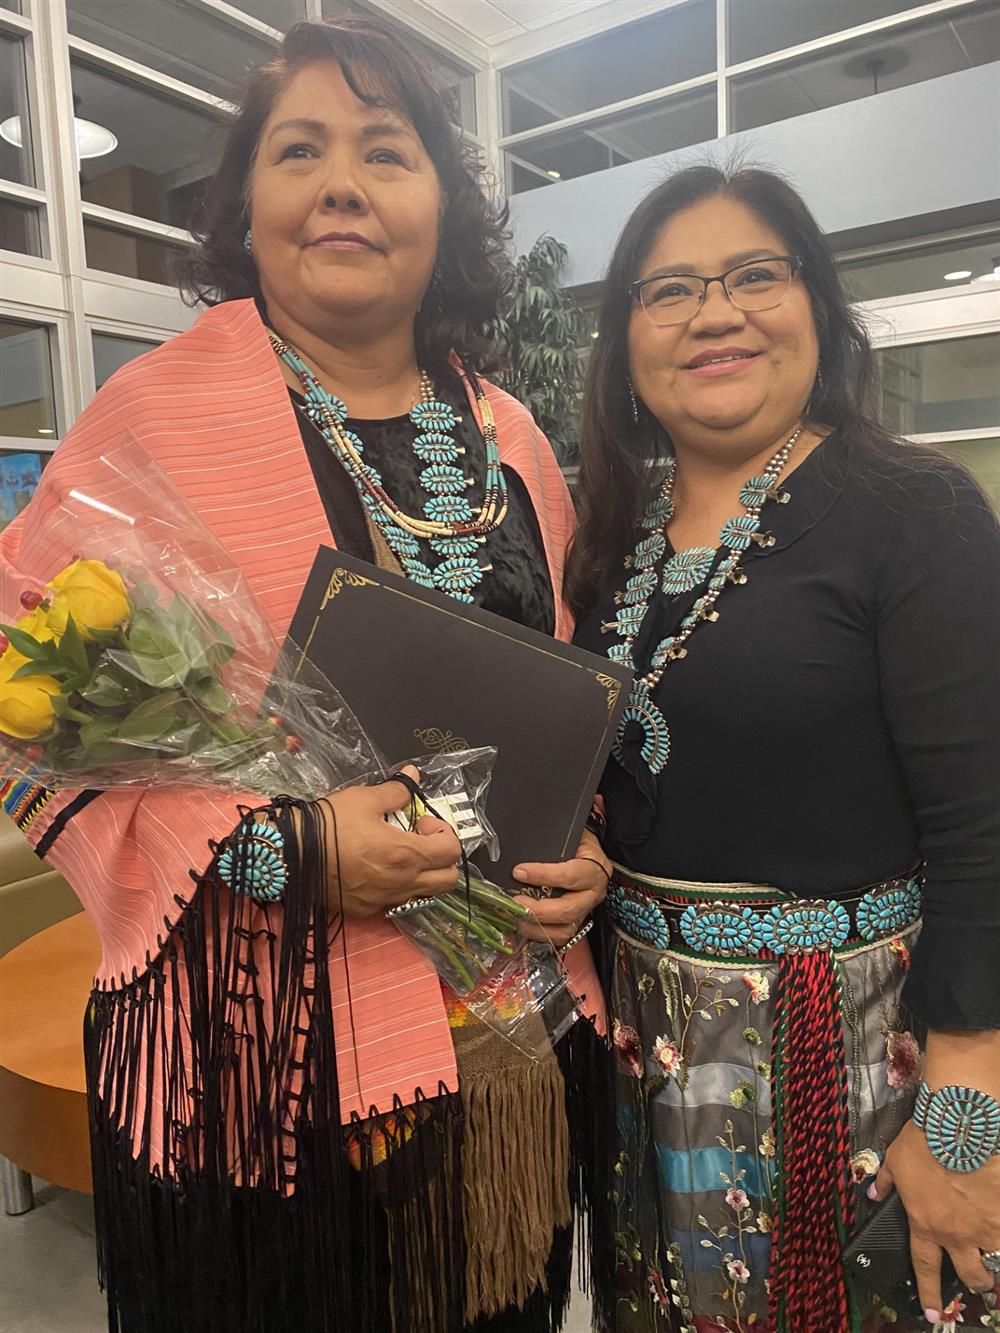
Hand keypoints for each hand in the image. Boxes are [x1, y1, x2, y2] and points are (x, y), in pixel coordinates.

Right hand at [318, 766, 461, 917]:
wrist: (292, 854)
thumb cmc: (330, 824)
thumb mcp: (365, 799)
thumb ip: (396, 790)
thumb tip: (413, 774)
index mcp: (406, 854)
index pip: (452, 851)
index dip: (443, 832)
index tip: (420, 821)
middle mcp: (402, 883)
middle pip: (448, 879)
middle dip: (442, 857)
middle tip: (417, 839)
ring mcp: (385, 901)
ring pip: (425, 894)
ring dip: (423, 873)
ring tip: (399, 855)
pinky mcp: (367, 910)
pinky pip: (396, 902)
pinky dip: (398, 887)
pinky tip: (377, 869)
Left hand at [511, 829, 611, 948]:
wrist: (588, 851)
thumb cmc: (577, 842)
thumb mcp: (568, 836)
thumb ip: (549, 844)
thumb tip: (520, 855)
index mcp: (595, 868)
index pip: (570, 875)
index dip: (543, 875)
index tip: (519, 872)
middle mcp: (594, 893)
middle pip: (569, 910)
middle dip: (539, 910)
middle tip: (515, 903)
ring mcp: (586, 910)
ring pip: (565, 929)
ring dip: (537, 927)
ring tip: (516, 917)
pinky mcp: (576, 922)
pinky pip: (560, 937)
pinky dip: (540, 934)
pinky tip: (523, 925)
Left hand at [870, 1119, 999, 1319]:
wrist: (956, 1128)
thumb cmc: (922, 1144)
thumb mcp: (894, 1161)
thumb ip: (885, 1183)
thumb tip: (873, 1194)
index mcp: (926, 1224)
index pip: (925, 1267)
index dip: (927, 1294)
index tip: (931, 1314)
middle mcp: (957, 1234)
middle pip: (970, 1273)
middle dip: (975, 1281)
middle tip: (978, 1280)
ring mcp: (985, 1225)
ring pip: (995, 1253)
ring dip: (994, 1249)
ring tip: (992, 1239)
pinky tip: (996, 1209)